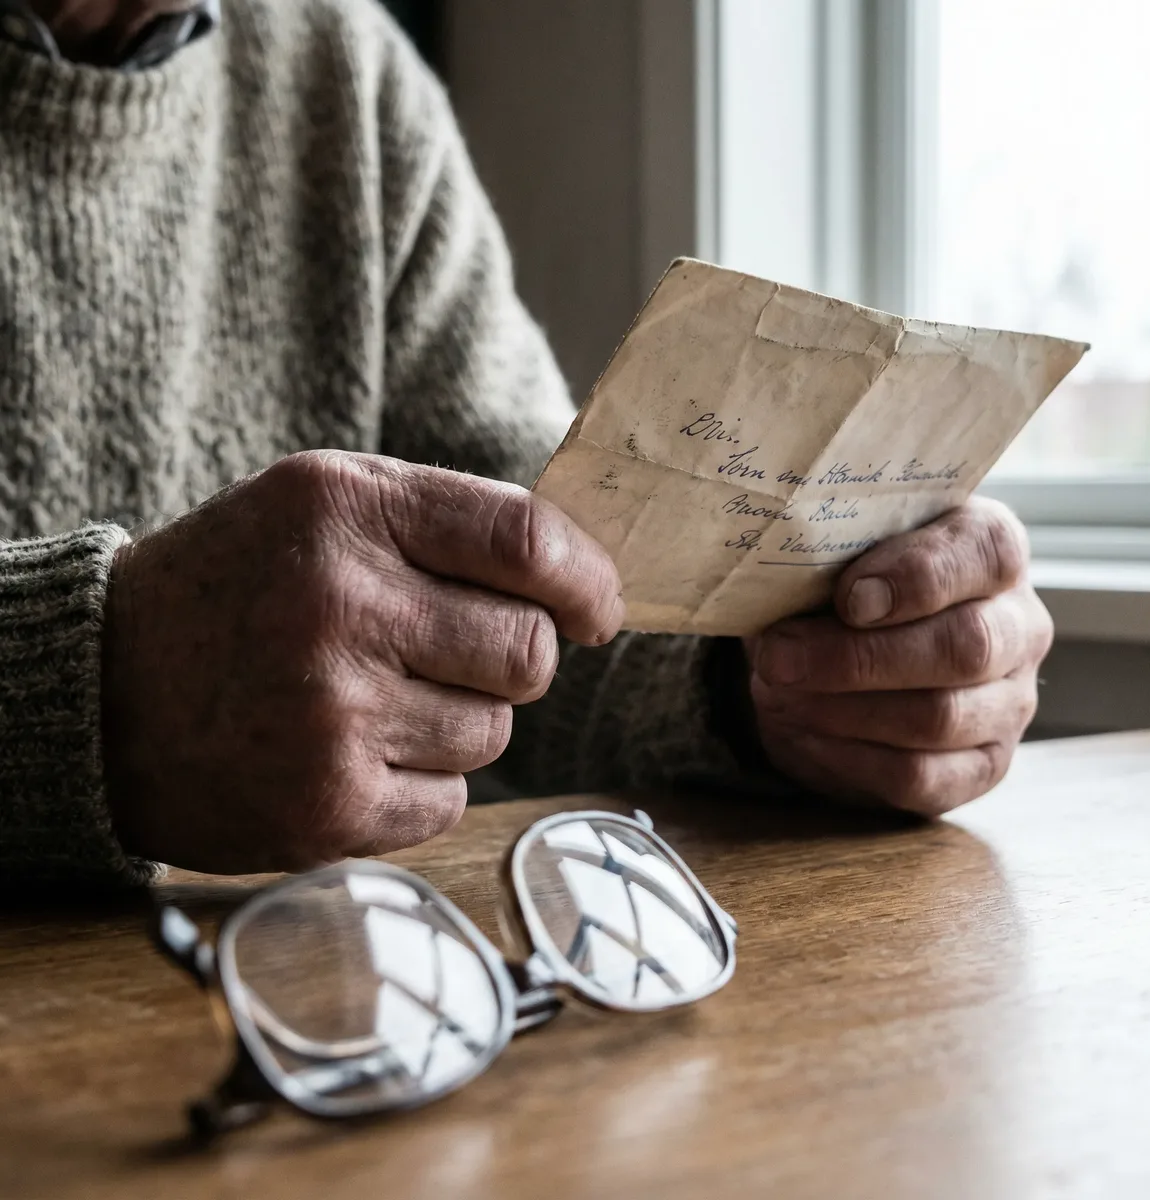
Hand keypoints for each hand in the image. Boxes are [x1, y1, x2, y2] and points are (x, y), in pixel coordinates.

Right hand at [102, 451, 622, 872]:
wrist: (105, 691)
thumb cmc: (240, 587)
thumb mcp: (326, 505)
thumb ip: (449, 520)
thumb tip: (582, 577)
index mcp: (346, 509)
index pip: (526, 541)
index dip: (587, 580)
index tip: (596, 609)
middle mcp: (339, 607)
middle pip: (527, 653)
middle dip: (514, 659)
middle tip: (452, 654)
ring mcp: (333, 716)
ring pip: (495, 733)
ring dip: (460, 720)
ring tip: (372, 698)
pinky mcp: (328, 808)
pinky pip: (452, 799)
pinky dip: (421, 780)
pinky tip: (351, 751)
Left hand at [746, 499, 1051, 814]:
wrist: (833, 657)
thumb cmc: (840, 588)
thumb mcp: (834, 554)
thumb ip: (831, 555)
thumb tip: (789, 581)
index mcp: (991, 549)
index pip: (989, 552)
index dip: (918, 575)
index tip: (848, 597)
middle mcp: (1018, 626)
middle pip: (966, 646)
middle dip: (860, 657)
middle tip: (781, 655)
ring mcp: (1009, 703)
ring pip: (940, 717)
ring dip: (843, 708)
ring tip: (781, 691)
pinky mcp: (982, 766)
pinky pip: (920, 775)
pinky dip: (848, 756)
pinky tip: (802, 733)